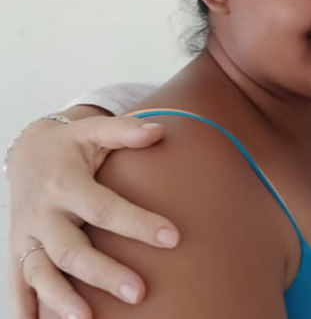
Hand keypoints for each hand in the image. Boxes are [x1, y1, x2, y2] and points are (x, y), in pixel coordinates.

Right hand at [7, 114, 179, 318]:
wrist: (26, 151)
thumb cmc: (72, 144)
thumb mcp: (94, 130)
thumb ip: (125, 130)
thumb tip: (158, 130)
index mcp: (65, 184)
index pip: (105, 208)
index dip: (138, 223)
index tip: (173, 237)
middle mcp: (42, 214)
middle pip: (72, 250)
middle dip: (104, 274)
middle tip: (139, 292)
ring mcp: (26, 236)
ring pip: (40, 273)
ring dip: (61, 300)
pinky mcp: (18, 251)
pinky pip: (17, 284)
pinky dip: (23, 309)